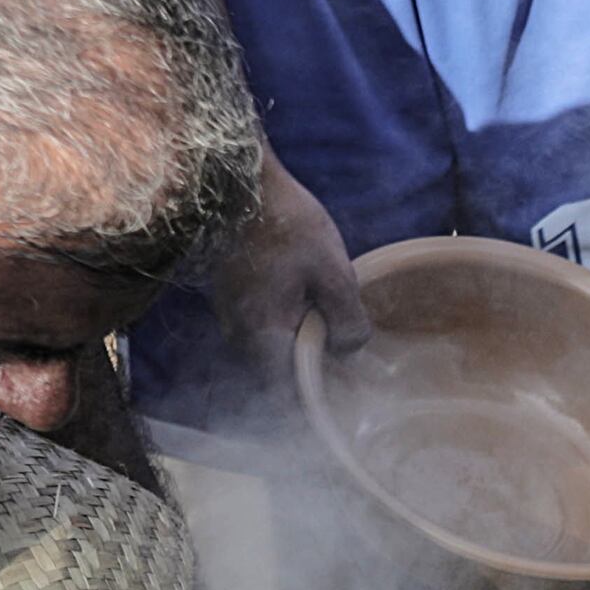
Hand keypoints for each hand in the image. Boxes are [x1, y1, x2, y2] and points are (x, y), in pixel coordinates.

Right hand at [205, 164, 366, 422]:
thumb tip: (349, 352)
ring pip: (273, 354)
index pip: (288, 400)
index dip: (318, 411)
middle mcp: (239, 338)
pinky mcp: (233, 297)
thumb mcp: (332, 272)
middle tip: (357, 382)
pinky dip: (291, 331)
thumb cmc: (283, 222)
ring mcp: (231, 317)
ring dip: (304, 355)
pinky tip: (318, 316)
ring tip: (343, 348)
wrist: (234, 177)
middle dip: (315, 383)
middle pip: (280, 380)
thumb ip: (346, 321)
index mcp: (262, 340)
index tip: (348, 412)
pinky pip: (264, 329)